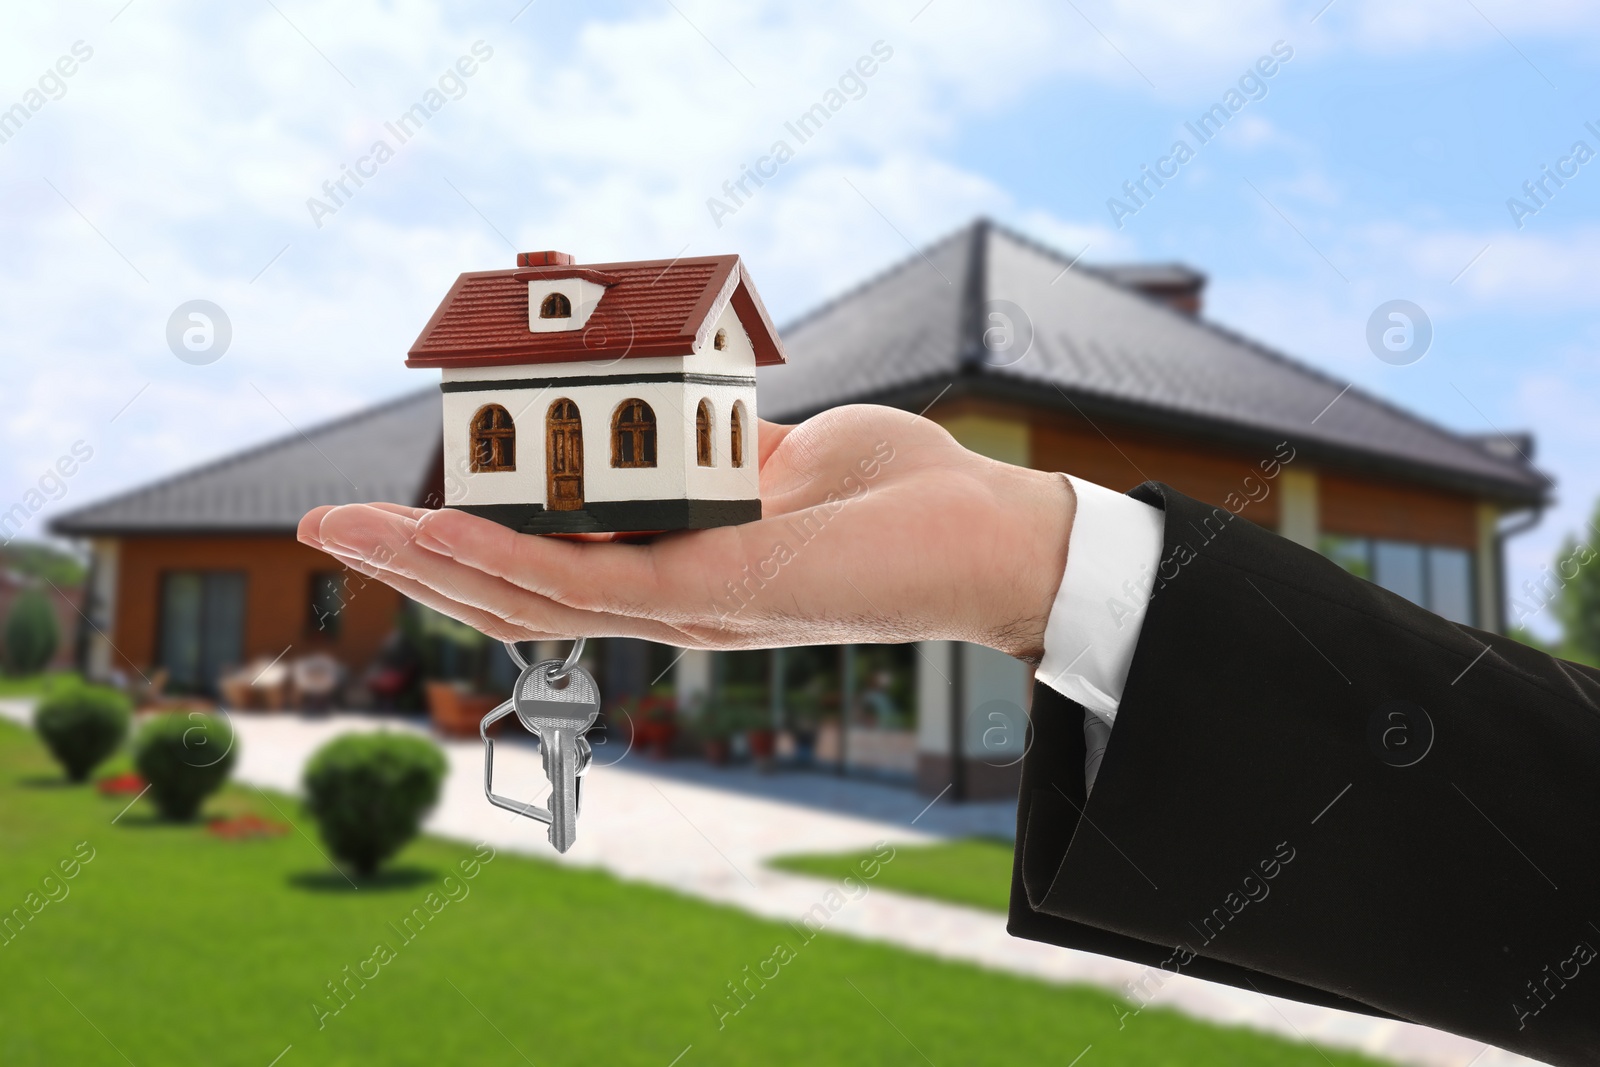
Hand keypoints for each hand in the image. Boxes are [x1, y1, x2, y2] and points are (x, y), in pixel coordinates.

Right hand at [297, 404, 1075, 662]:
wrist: (989, 533)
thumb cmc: (898, 496)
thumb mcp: (783, 457)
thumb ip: (715, 451)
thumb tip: (670, 415)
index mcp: (677, 565)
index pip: (547, 568)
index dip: (463, 544)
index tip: (393, 503)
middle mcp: (670, 599)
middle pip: (514, 595)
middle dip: (412, 565)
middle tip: (319, 528)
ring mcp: (690, 604)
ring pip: (533, 598)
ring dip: (431, 565)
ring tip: (345, 533)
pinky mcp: (722, 592)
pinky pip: (597, 582)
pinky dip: (513, 559)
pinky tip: (446, 534)